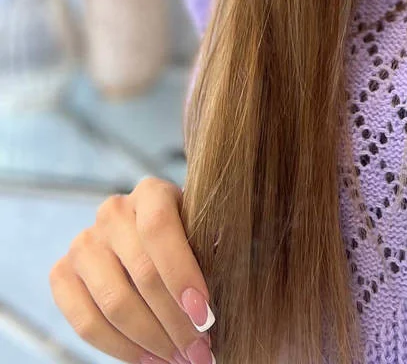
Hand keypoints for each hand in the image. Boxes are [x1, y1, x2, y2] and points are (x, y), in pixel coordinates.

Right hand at [49, 176, 214, 363]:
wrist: (150, 245)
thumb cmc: (188, 241)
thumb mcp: (204, 234)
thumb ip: (211, 254)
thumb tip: (212, 305)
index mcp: (151, 192)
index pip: (160, 228)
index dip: (181, 274)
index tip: (205, 316)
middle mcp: (112, 212)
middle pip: (142, 273)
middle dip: (175, 322)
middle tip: (200, 351)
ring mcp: (83, 243)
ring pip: (114, 302)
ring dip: (151, 340)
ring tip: (179, 358)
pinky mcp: (62, 274)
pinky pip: (85, 322)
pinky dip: (119, 348)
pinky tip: (149, 358)